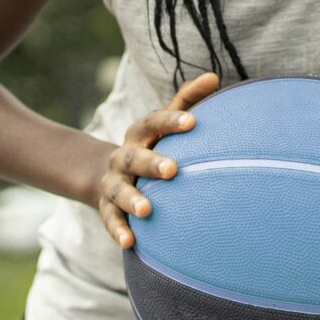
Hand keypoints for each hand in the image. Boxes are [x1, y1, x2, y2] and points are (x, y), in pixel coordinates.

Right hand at [91, 73, 219, 248]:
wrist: (105, 175)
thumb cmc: (151, 146)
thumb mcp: (163, 124)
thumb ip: (187, 101)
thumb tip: (214, 76)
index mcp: (141, 133)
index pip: (154, 121)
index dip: (172, 121)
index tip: (193, 122)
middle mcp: (124, 156)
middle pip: (135, 156)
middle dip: (151, 162)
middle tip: (173, 170)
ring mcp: (113, 183)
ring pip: (119, 190)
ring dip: (132, 199)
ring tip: (147, 210)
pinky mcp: (107, 208)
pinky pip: (111, 220)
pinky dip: (119, 231)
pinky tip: (131, 243)